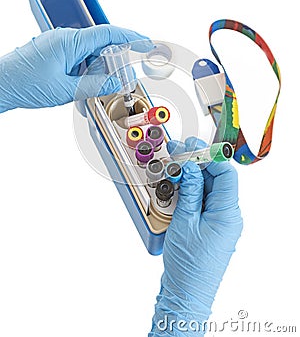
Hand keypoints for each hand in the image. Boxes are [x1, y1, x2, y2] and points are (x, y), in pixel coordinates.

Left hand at [0, 25, 152, 112]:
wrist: (0, 85)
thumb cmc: (24, 85)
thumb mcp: (66, 90)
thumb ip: (95, 85)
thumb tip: (118, 82)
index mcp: (70, 41)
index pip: (108, 33)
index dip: (131, 37)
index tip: (146, 43)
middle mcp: (65, 38)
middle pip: (100, 45)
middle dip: (110, 63)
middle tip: (113, 81)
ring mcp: (58, 44)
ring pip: (89, 53)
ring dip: (93, 70)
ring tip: (82, 87)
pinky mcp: (54, 51)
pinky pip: (77, 57)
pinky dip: (83, 70)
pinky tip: (76, 84)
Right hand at [149, 137, 242, 335]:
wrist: (185, 293)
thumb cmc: (189, 266)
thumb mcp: (185, 223)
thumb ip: (189, 192)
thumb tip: (191, 167)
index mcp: (228, 214)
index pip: (226, 174)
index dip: (209, 157)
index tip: (192, 148)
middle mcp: (226, 215)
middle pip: (215, 179)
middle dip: (196, 164)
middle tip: (177, 152)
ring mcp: (217, 221)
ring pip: (206, 189)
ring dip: (189, 177)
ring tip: (172, 168)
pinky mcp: (206, 225)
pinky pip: (200, 201)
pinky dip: (187, 192)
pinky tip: (174, 187)